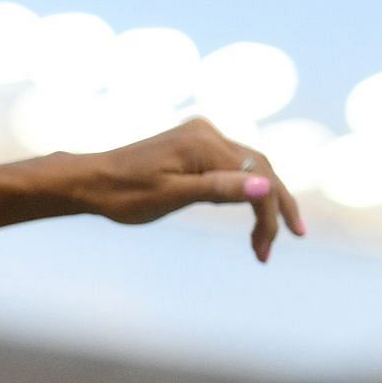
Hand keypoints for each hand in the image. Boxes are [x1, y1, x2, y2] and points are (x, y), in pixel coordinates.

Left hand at [73, 117, 306, 262]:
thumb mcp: (171, 197)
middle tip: (292, 238)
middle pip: (260, 168)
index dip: (269, 214)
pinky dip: (242, 188)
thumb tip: (265, 185)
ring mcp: (200, 135)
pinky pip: (230, 164)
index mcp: (204, 144)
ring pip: (248, 166)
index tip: (265, 250)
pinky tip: (247, 210)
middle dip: (275, 206)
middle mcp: (207, 132)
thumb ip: (218, 189)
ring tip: (265, 238)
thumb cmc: (124, 194)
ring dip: (262, 199)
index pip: (256, 179)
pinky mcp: (192, 144)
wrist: (89, 180)